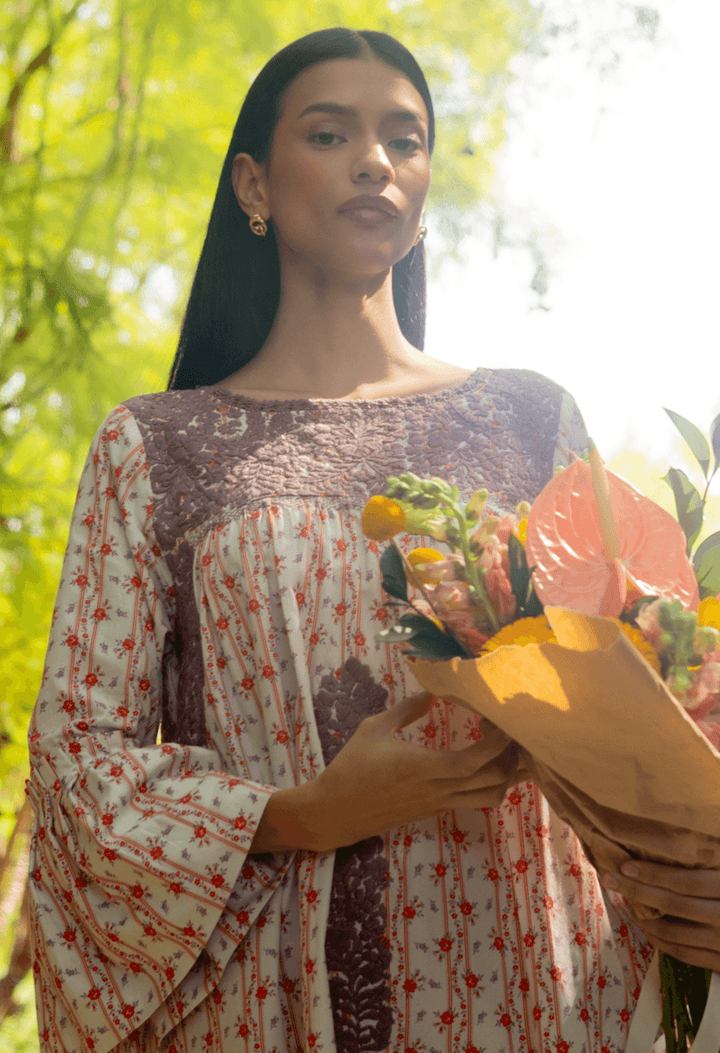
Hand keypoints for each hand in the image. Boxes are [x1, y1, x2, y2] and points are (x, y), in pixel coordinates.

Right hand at [306, 692, 516, 850]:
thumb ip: (405, 710)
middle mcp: (437, 790)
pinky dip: (488, 784)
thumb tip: (431, 693)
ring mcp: (439, 804)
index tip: (500, 721)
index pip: (472, 762)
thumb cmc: (352, 767)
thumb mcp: (374, 729)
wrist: (336, 811)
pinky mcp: (436, 811)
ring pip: (489, 798)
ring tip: (499, 750)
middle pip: (492, 782)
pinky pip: (474, 801)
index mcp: (422, 768)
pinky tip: (479, 763)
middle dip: (509, 758)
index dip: (496, 744)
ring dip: (504, 776)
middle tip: (504, 731)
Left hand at [601, 861, 719, 971]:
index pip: (686, 881)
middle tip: (610, 880)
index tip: (625, 866)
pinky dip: (661, 942)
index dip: (655, 874)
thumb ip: (707, 868)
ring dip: (645, 919)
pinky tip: (647, 928)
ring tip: (625, 904)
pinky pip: (684, 954)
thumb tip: (670, 851)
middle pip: (673, 904)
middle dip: (637, 891)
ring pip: (674, 933)